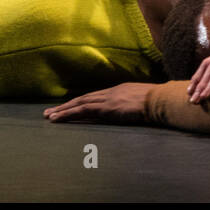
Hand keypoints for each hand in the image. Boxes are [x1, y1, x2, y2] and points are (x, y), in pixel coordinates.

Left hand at [42, 83, 156, 124]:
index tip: (68, 107)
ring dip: (63, 110)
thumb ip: (135, 105)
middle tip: (50, 113)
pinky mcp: (106, 108)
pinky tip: (58, 118)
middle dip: (66, 106)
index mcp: (118, 90)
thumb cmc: (157, 102)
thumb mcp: (143, 102)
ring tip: (49, 117)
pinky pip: (83, 110)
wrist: (160, 100)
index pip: (94, 97)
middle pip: (83, 98)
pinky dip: (68, 114)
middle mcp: (110, 92)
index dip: (80, 102)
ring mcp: (107, 99)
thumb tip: (135, 110)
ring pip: (79, 104)